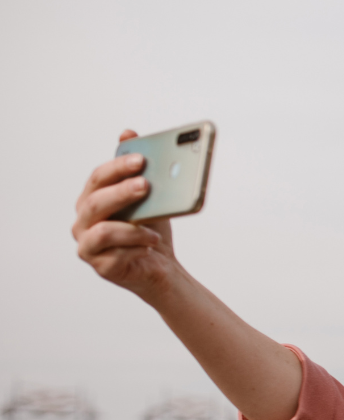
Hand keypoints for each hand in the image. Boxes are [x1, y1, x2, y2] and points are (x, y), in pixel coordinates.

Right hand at [72, 129, 182, 301]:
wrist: (162, 267)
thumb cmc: (151, 230)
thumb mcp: (151, 199)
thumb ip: (138, 170)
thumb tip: (128, 131)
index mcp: (92, 199)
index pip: (98, 178)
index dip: (117, 167)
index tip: (140, 159)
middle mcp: (84, 221)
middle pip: (95, 202)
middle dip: (121, 192)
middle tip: (146, 185)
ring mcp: (88, 245)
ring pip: (102, 230)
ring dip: (131, 227)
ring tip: (154, 229)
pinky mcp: (100, 267)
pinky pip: (115, 255)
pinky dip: (136, 248)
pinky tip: (151, 245)